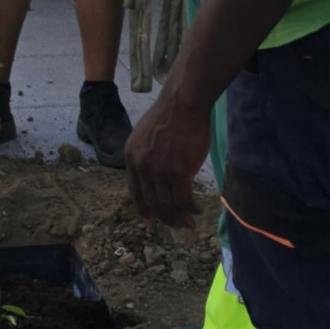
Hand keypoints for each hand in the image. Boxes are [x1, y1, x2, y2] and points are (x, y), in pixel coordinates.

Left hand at [125, 92, 211, 229]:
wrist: (183, 103)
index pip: (135, 191)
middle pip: (152, 202)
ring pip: (168, 205)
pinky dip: (191, 209)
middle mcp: (142, 167)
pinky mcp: (179, 172)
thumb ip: (147, 155)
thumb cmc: (170, 115)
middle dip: (166, 218)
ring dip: (179, 217)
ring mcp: (160, 171)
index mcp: (132, 157)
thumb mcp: (146, 135)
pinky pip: (184, 200)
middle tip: (178, 225)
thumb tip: (156, 175)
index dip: (143, 209)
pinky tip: (197, 210)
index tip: (150, 222)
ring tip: (189, 223)